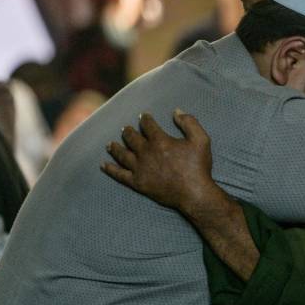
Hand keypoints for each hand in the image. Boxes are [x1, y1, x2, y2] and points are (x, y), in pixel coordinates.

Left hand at [102, 110, 219, 215]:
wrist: (194, 193)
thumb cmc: (198, 167)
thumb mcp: (201, 140)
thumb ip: (189, 122)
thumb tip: (176, 111)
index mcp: (160, 141)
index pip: (147, 125)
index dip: (145, 119)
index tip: (143, 117)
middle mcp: (146, 153)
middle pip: (131, 138)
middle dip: (128, 132)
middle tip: (126, 129)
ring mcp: (140, 168)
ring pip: (122, 154)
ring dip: (115, 147)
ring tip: (110, 144)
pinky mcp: (138, 182)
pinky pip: (120, 174)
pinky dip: (110, 169)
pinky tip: (103, 165)